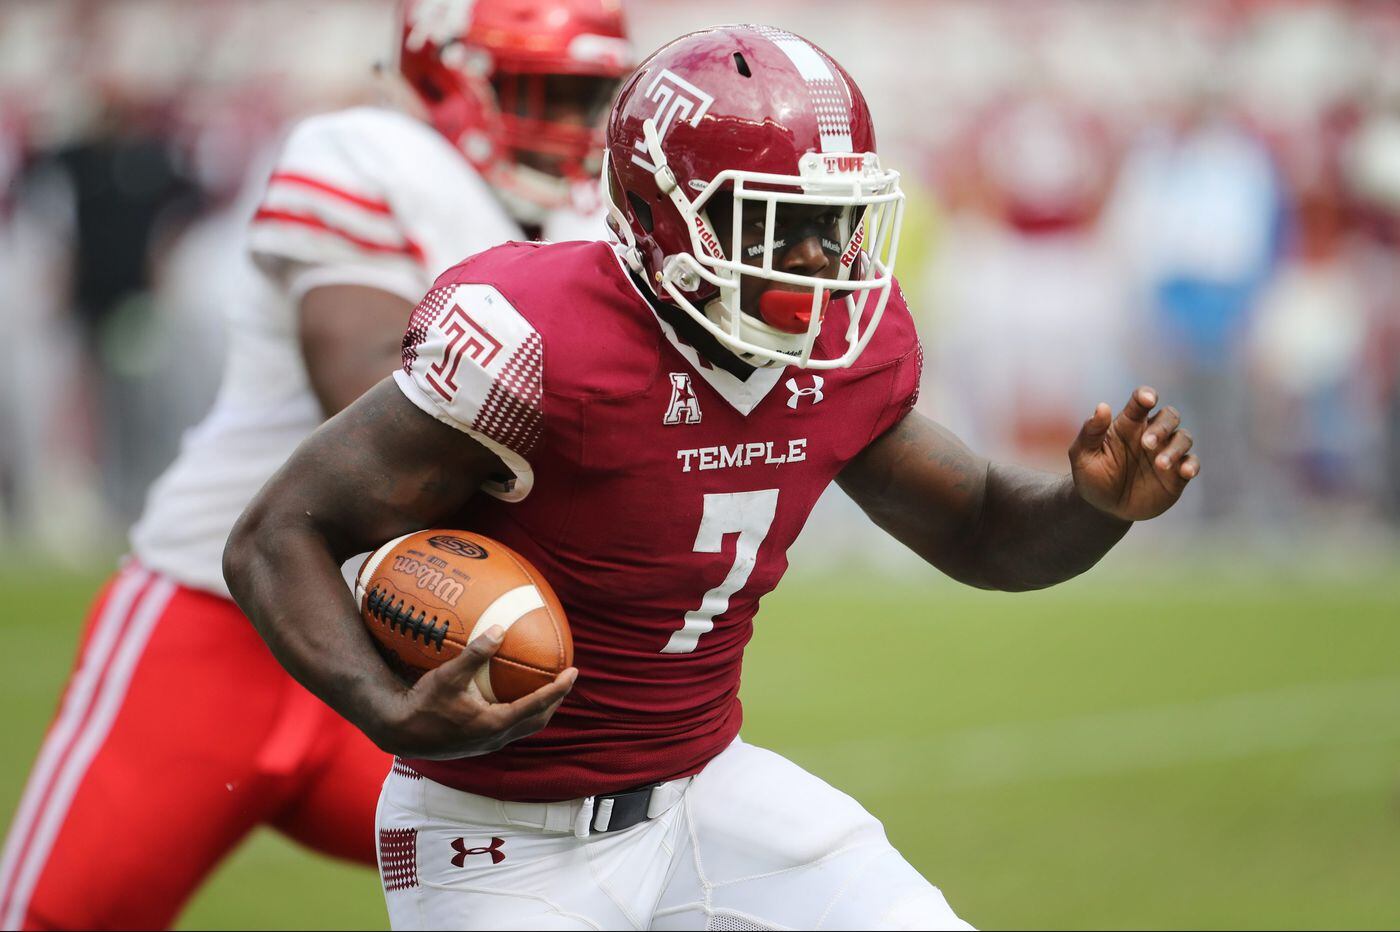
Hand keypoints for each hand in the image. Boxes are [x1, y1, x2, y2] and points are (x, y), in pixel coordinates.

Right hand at [371, 625, 575, 760]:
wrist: (400, 732)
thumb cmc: (423, 703)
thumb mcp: (449, 675)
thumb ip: (476, 653)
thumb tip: (499, 628)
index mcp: (495, 723)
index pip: (537, 705)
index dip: (558, 689)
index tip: (574, 672)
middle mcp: (495, 737)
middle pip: (537, 720)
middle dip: (555, 701)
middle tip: (564, 681)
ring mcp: (486, 744)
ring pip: (523, 727)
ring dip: (538, 710)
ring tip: (545, 689)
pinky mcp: (477, 743)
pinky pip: (508, 728)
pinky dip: (519, 713)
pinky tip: (509, 697)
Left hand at [1069, 386, 1198, 521]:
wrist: (1102, 508)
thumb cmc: (1091, 476)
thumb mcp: (1082, 456)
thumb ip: (1091, 432)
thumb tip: (1102, 407)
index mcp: (1128, 424)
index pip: (1141, 401)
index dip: (1146, 395)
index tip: (1148, 399)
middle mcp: (1151, 434)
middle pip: (1169, 416)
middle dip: (1162, 426)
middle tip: (1147, 444)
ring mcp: (1166, 452)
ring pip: (1183, 438)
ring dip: (1175, 448)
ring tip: (1160, 465)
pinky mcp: (1177, 474)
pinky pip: (1191, 462)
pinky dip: (1191, 465)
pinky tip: (1185, 472)